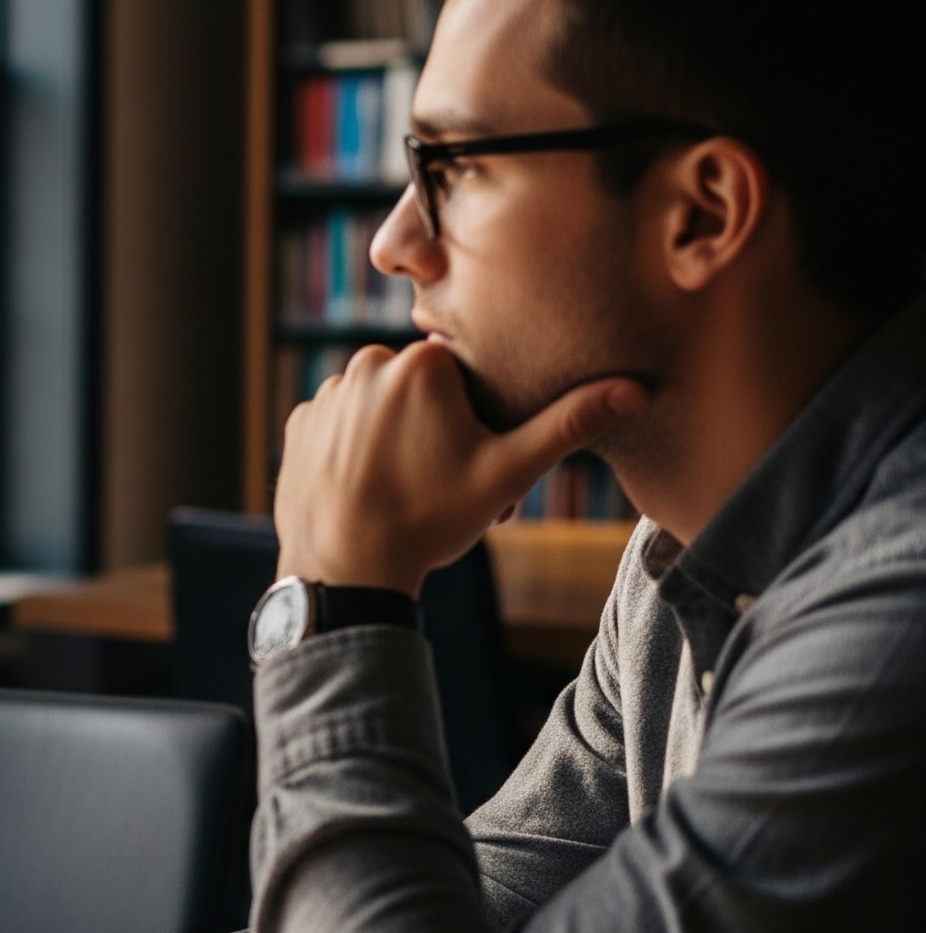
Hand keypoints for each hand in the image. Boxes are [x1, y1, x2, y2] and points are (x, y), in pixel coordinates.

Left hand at [274, 340, 644, 593]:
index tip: (470, 462)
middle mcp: (365, 364)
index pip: (464, 379)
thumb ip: (568, 424)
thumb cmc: (431, 519)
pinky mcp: (297, 424)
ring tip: (401, 489)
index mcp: (422, 363)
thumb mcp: (510, 472)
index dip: (476, 424)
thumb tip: (635, 389)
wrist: (346, 569)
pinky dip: (354, 451)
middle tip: (438, 482)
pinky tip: (365, 487)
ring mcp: (325, 394)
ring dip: (393, 439)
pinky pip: (340, 428)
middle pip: (419, 392)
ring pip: (378, 409)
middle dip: (433, 430)